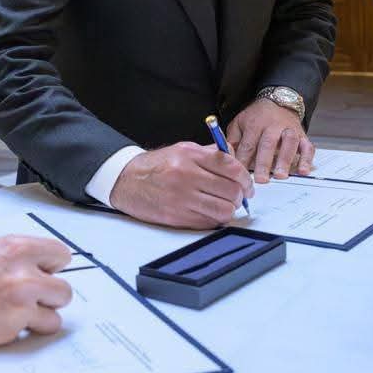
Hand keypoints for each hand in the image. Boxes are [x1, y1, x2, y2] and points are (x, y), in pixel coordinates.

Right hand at [0, 236, 72, 347]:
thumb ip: (10, 253)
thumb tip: (27, 261)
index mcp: (16, 249)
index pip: (60, 255)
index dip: (53, 264)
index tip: (47, 269)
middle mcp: (24, 277)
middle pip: (64, 290)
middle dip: (50, 293)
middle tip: (34, 294)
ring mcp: (19, 307)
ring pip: (54, 317)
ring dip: (40, 316)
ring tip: (18, 312)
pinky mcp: (10, 331)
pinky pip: (30, 332)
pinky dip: (20, 329)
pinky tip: (0, 320)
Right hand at [109, 142, 252, 228]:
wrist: (126, 181)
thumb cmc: (156, 166)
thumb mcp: (182, 149)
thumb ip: (210, 153)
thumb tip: (236, 159)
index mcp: (189, 155)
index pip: (231, 167)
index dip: (245, 178)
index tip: (247, 185)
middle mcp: (186, 175)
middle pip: (231, 190)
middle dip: (240, 196)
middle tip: (237, 196)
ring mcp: (181, 197)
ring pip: (224, 210)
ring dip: (229, 209)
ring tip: (224, 205)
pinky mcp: (176, 216)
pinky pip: (209, 222)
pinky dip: (215, 219)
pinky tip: (209, 212)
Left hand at [227, 99, 315, 183]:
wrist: (278, 102)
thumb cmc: (256, 117)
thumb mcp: (239, 122)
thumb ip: (233, 140)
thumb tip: (227, 157)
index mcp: (255, 124)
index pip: (248, 144)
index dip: (244, 159)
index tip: (241, 174)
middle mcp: (273, 126)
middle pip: (268, 144)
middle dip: (264, 163)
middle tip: (261, 179)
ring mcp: (289, 130)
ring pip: (289, 144)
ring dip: (285, 160)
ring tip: (280, 176)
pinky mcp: (302, 135)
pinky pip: (307, 147)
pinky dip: (307, 159)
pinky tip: (304, 171)